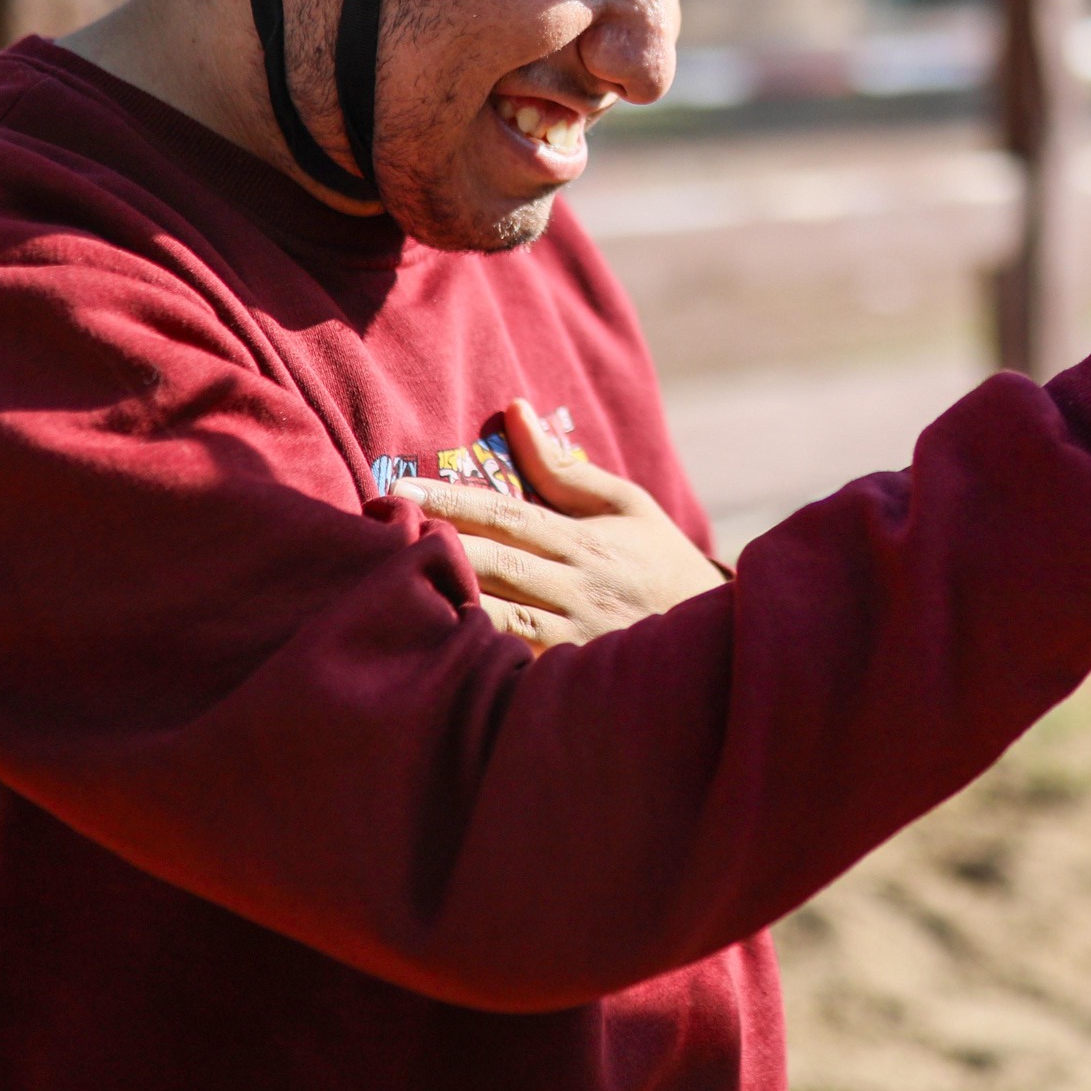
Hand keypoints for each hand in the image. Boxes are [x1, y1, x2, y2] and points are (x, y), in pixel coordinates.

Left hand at [394, 400, 727, 653]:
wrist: (713, 645)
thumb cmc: (660, 563)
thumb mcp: (627, 506)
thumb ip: (565, 468)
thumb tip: (515, 410)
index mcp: (586, 543)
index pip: (509, 516)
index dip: (454, 501)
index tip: (405, 488)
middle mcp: (574, 590)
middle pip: (491, 564)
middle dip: (433, 544)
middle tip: (377, 529)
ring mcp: (568, 639)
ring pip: (491, 618)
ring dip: (442, 599)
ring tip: (388, 583)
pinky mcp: (561, 679)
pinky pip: (504, 664)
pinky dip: (466, 653)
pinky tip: (425, 643)